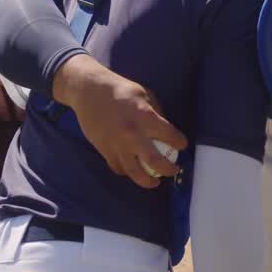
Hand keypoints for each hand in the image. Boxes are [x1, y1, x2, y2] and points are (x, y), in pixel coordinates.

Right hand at [52, 54, 187, 188]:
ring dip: (147, 180)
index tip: (182, 146)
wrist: (88, 92)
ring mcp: (116, 144)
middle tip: (174, 170)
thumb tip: (166, 130)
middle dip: (168, 169)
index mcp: (145, 117)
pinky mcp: (103, 149)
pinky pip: (117, 167)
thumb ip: (156, 113)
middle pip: (154, 161)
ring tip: (155, 182)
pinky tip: (133, 171)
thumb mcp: (144, 95)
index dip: (179, 142)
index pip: (170, 136)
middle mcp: (132, 134)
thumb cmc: (120, 90)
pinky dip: (127, 172)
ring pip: (133, 171)